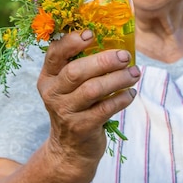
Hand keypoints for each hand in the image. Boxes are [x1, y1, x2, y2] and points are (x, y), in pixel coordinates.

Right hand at [37, 29, 139, 182]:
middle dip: (104, 61)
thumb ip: (81, 64)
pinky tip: (131, 93)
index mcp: (48, 77)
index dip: (72, 42)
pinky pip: (105, 108)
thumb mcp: (68, 87)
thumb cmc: (76, 107)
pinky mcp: (81, 127)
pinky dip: (121, 99)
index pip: (54, 54)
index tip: (91, 34)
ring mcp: (65, 112)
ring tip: (135, 73)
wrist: (70, 149)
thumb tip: (114, 41)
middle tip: (125, 56)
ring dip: (118, 79)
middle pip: (76, 71)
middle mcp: (52, 93)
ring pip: (93, 90)